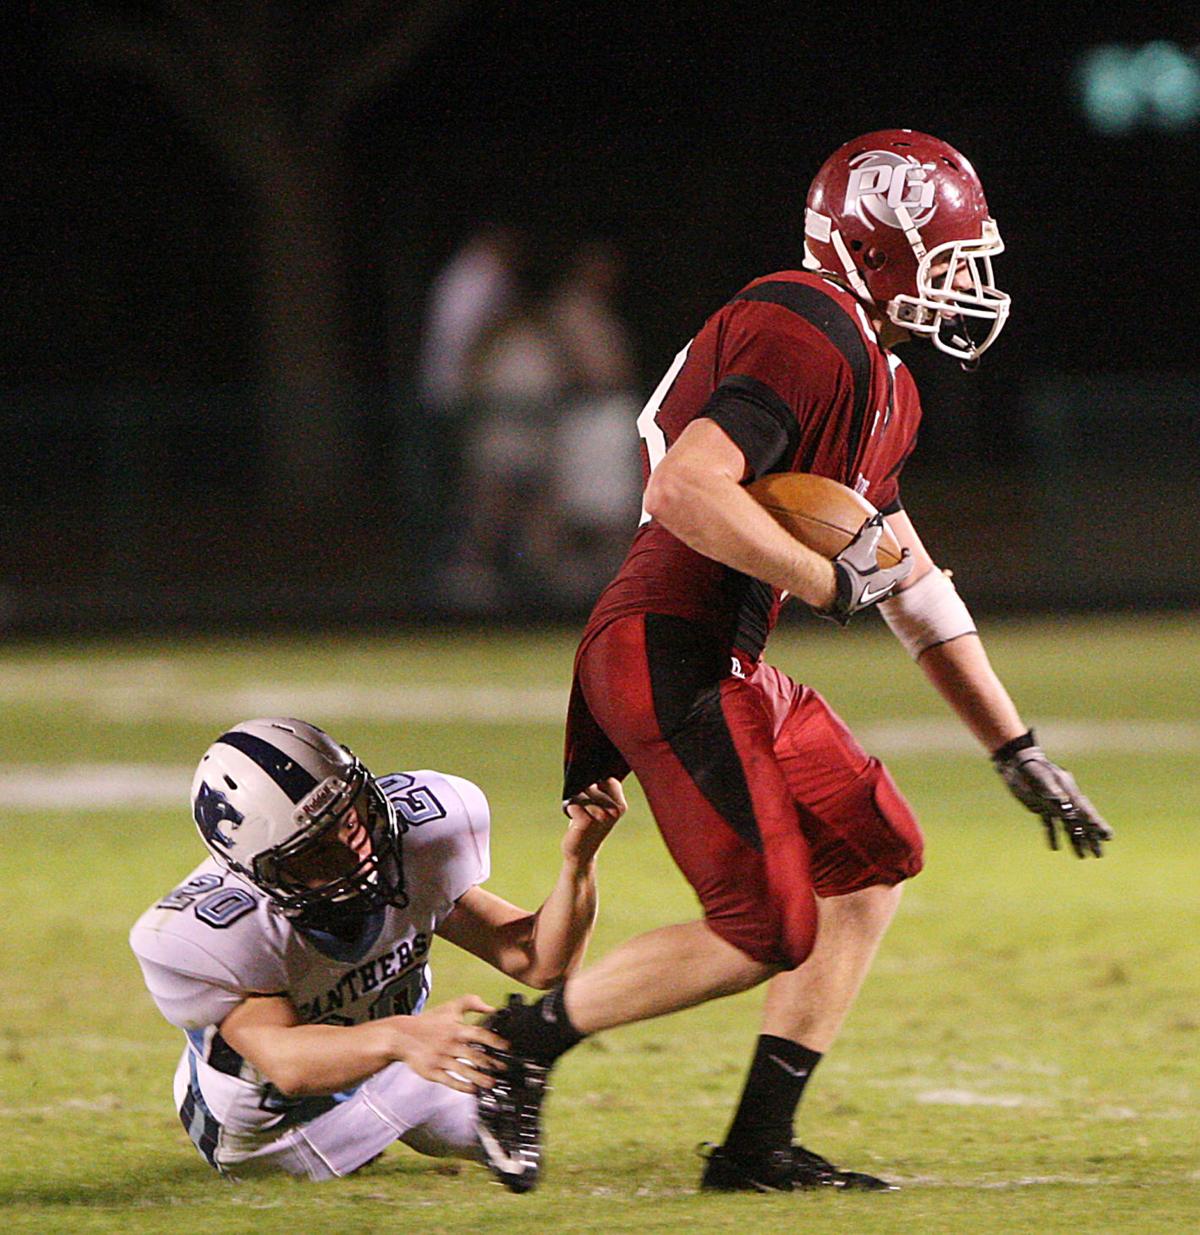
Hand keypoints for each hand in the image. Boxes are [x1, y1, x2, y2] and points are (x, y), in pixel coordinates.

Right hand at [392, 995, 506, 1093]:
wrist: (401, 1036)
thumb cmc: (428, 1022)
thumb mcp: (449, 1007)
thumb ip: (471, 1003)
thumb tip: (491, 1008)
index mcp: (455, 1029)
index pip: (480, 1034)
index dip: (495, 1041)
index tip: (507, 1048)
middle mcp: (450, 1045)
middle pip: (474, 1055)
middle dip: (492, 1064)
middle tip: (504, 1069)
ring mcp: (440, 1059)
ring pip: (464, 1070)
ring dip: (480, 1078)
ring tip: (492, 1083)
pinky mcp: (432, 1072)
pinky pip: (449, 1081)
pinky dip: (462, 1086)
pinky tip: (472, 1090)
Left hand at [561, 777, 625, 865]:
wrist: (582, 853)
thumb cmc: (589, 824)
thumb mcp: (600, 805)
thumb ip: (600, 787)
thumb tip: (588, 768)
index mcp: (621, 805)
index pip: (608, 779)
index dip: (597, 784)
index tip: (595, 800)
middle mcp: (614, 810)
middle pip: (591, 784)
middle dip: (584, 794)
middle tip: (587, 812)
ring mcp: (601, 816)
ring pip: (580, 793)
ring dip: (576, 803)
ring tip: (581, 817)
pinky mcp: (585, 821)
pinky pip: (572, 803)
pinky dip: (569, 809)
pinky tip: (575, 822)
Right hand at [824, 513, 912, 624]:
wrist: (829, 590)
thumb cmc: (850, 570)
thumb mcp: (862, 549)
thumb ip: (871, 534)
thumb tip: (878, 520)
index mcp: (887, 580)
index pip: (905, 568)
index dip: (908, 557)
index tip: (905, 550)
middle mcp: (880, 593)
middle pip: (893, 581)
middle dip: (893, 570)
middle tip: (890, 562)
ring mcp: (865, 600)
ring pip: (878, 589)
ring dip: (877, 578)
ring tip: (870, 570)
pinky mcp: (852, 603)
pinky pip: (861, 593)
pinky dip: (861, 584)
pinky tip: (850, 579)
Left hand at [993, 737, 1112, 857]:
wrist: (1015, 761)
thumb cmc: (1030, 768)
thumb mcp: (1040, 779)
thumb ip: (1054, 794)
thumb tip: (1067, 810)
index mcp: (1068, 791)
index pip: (1085, 811)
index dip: (1096, 825)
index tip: (1108, 837)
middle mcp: (1064, 799)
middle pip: (1080, 822)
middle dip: (1090, 838)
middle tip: (1099, 855)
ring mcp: (1053, 803)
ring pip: (1068, 825)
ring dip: (1075, 840)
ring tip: (1082, 856)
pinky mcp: (1041, 806)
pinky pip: (1050, 824)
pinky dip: (1053, 835)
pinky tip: (1055, 848)